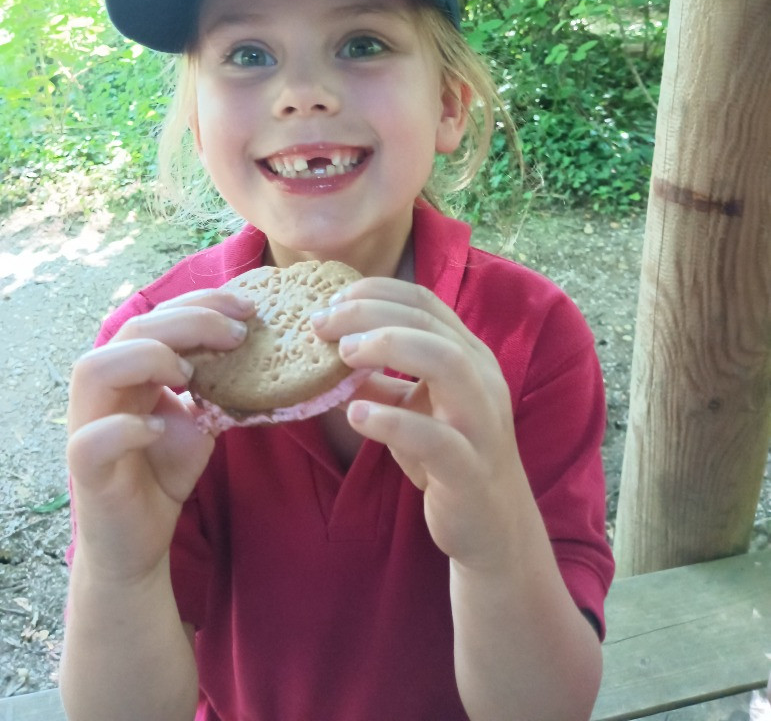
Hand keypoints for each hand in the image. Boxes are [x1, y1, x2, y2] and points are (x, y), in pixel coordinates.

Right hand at [67, 289, 253, 581]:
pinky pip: (91, 440)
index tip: (247, 308)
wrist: (140, 540)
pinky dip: (126, 428)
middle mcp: (104, 389)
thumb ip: (214, 383)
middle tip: (238, 332)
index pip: (158, 316)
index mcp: (130, 369)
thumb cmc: (164, 469)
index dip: (201, 304)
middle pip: (133, 329)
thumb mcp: (199, 417)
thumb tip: (256, 349)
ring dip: (149, 359)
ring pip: (94, 368)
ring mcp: (88, 426)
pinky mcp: (86, 471)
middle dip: (190, 321)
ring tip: (192, 374)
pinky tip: (160, 427)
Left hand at [312, 277, 523, 569]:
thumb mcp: (409, 412)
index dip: (375, 292)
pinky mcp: (470, 468)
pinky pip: (436, 437)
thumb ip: (376, 385)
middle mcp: (481, 378)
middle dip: (369, 313)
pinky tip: (356, 416)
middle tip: (321, 322)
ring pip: (446, 361)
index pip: (423, 302)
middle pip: (428, 323)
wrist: (493, 527)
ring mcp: (480, 421)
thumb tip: (322, 361)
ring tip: (343, 355)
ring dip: (389, 347)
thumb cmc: (448, 459)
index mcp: (468, 356)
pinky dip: (392, 421)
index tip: (331, 298)